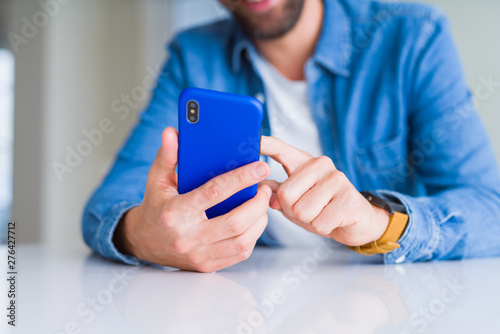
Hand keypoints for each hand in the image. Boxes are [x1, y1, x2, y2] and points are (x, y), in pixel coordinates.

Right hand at [113, 127, 271, 271]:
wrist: (143, 242)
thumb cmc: (155, 207)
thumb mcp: (156, 180)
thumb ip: (166, 156)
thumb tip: (172, 133)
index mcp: (176, 213)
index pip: (214, 193)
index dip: (240, 178)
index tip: (260, 166)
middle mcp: (188, 237)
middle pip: (235, 222)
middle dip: (257, 203)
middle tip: (265, 187)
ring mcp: (199, 255)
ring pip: (242, 241)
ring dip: (259, 220)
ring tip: (261, 203)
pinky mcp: (207, 265)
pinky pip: (239, 254)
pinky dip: (253, 236)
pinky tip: (253, 221)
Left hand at [260, 136, 389, 246]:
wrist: (356, 221)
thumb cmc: (321, 208)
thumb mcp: (295, 200)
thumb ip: (277, 192)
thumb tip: (261, 187)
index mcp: (304, 162)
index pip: (281, 150)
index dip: (267, 144)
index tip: (254, 138)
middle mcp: (321, 164)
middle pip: (286, 194)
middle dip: (292, 210)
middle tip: (309, 209)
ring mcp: (337, 179)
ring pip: (302, 211)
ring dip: (308, 220)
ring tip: (321, 213)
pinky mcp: (349, 198)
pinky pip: (319, 223)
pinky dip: (322, 228)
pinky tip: (333, 219)